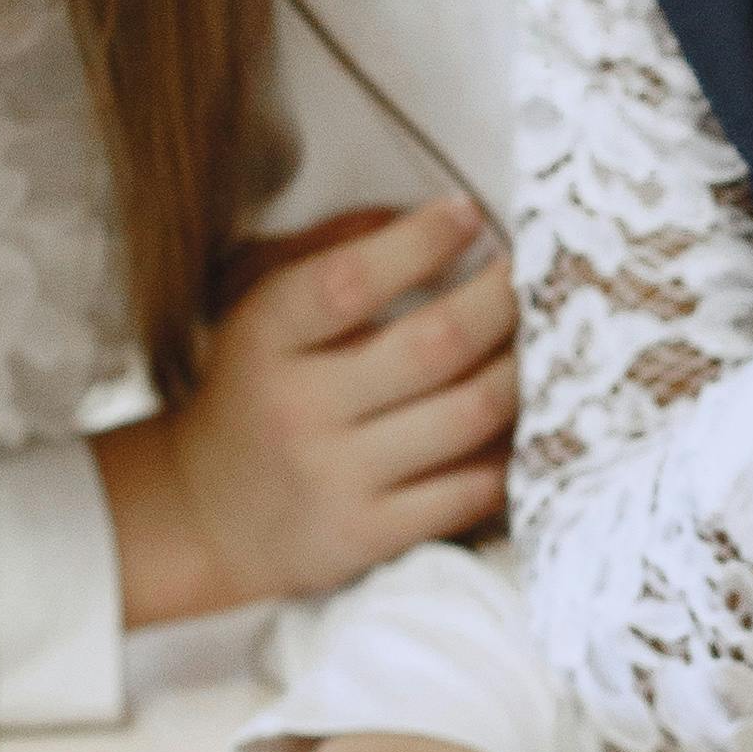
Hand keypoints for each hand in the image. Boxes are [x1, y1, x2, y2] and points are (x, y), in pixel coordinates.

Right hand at [91, 194, 512, 627]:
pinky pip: (472, 488)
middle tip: (538, 273)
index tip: (467, 214)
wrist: (206, 517)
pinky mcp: (369, 537)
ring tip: (545, 340)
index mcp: (265, 339)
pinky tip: (526, 418)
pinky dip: (512, 448)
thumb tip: (443, 220)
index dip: (420, 242)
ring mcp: (335, 479)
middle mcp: (298, 409)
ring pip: (469, 414)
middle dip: (503, 300)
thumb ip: (335, 248)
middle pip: (435, 345)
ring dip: (524, 370)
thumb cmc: (255, 390)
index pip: (349, 281)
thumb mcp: (260, 306)